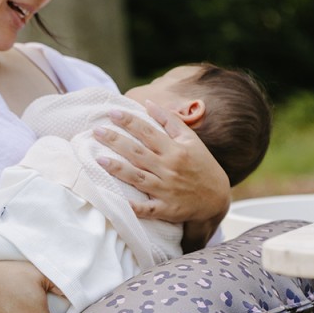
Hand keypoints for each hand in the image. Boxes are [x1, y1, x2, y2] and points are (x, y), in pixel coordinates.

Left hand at [94, 100, 229, 247]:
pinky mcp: (166, 209)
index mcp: (175, 150)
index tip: (112, 113)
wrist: (217, 198)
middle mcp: (169, 168)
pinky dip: (134, 206)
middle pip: (138, 152)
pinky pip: (147, 208)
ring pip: (138, 177)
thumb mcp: (191, 140)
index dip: (129, 121)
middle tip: (96, 131)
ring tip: (98, 158)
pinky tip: (118, 200)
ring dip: (118, 169)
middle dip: (116, 141)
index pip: (148, 132)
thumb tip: (148, 103)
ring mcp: (167, 189)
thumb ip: (169, 121)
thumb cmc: (201, 165)